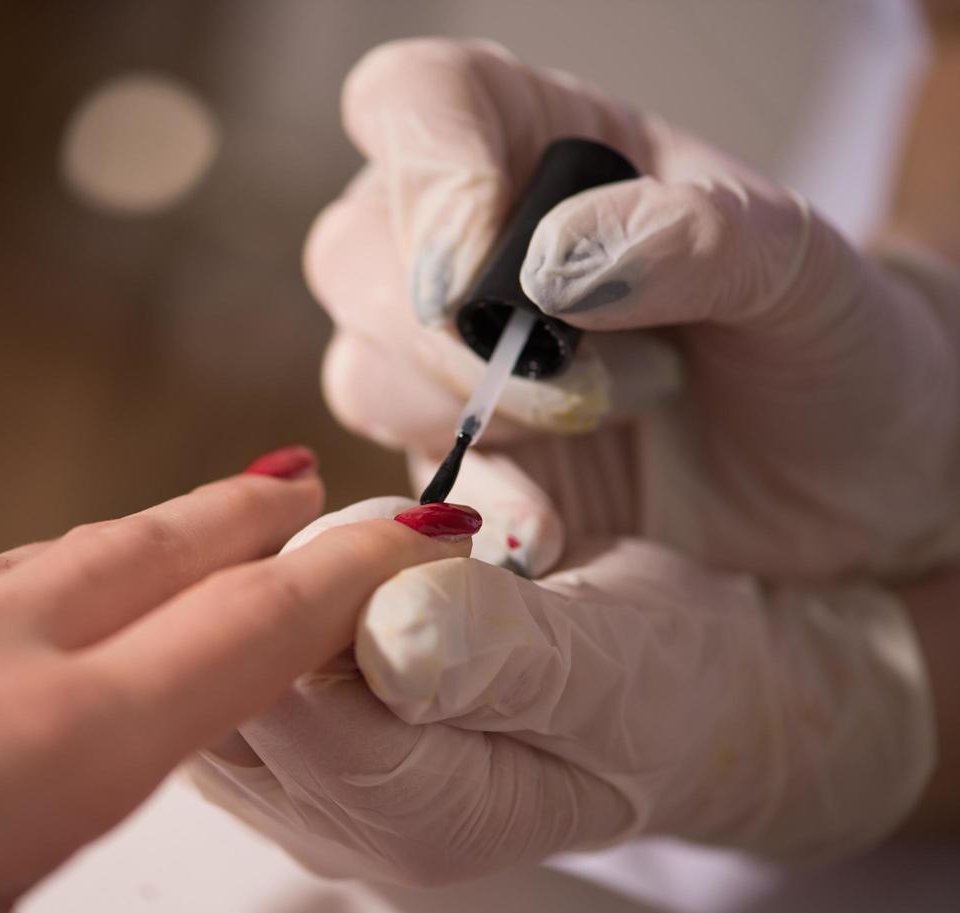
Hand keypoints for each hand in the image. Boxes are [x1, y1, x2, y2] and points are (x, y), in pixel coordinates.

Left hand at [0, 447, 481, 912]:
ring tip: (212, 518)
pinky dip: (68, 558)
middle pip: (170, 553)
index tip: (424, 534)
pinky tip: (43, 576)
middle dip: (263, 518)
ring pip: (81, 549)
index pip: (255, 626)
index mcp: (61, 735)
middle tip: (324, 489)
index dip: (355, 574)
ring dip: (167, 529)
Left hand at [194, 500, 932, 882]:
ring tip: (372, 543)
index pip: (292, 700)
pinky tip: (317, 550)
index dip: (326, 586)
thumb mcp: (611, 664)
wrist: (659, 697)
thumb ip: (503, 654)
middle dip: (289, 570)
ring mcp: (287, 779)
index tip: (409, 534)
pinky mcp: (266, 726)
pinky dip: (245, 575)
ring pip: (191, 652)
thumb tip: (387, 634)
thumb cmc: (655, 686)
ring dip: (261, 567)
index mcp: (412, 824)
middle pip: (220, 674)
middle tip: (395, 533)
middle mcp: (326, 820)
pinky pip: (197, 638)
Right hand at [306, 37, 959, 579]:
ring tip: (617, 414)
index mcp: (537, 140)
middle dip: (450, 336)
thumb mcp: (796, 265)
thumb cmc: (820, 334)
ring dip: (480, 416)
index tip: (486, 272)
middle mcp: (468, 239)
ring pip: (361, 370)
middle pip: (353, 252)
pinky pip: (408, 479)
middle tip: (585, 378)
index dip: (426, 178)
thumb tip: (550, 263)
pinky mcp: (459, 460)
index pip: (412, 103)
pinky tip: (554, 526)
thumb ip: (694, 238)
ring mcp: (448, 357)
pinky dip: (474, 508)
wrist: (841, 474)